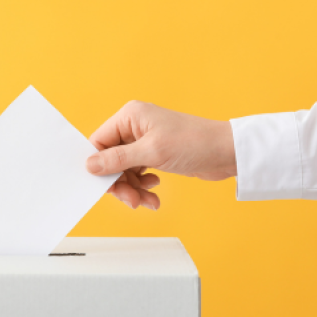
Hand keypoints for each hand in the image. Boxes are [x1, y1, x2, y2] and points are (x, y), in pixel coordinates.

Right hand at [86, 101, 236, 210]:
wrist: (227, 153)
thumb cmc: (194, 143)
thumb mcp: (152, 153)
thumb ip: (117, 159)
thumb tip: (90, 165)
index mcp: (130, 116)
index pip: (99, 142)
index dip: (99, 166)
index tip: (104, 186)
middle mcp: (135, 126)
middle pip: (111, 159)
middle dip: (120, 182)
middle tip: (131, 200)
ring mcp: (145, 140)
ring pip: (124, 170)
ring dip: (133, 188)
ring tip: (146, 200)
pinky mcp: (155, 153)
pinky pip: (138, 173)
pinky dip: (143, 186)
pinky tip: (154, 192)